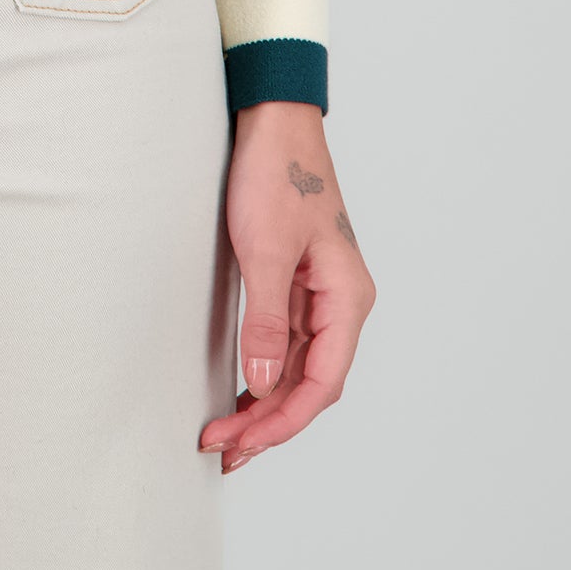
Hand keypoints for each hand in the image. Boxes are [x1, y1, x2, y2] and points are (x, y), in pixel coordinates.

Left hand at [200, 100, 374, 473]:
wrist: (274, 120)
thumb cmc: (275, 173)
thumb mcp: (264, 249)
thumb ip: (267, 320)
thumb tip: (266, 384)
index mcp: (347, 297)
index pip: (322, 382)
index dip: (283, 421)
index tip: (243, 443)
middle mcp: (342, 301)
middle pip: (312, 382)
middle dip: (270, 422)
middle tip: (223, 449)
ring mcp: (321, 293)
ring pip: (299, 367)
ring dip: (265, 402)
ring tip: (226, 434)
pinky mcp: (298, 282)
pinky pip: (287, 343)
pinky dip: (264, 371)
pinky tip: (241, 392)